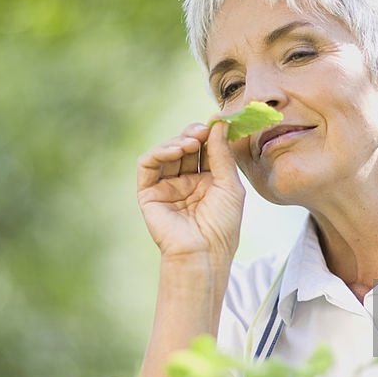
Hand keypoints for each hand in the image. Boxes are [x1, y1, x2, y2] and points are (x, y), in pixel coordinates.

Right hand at [137, 119, 244, 260]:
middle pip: (185, 146)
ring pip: (166, 152)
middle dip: (193, 135)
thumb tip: (219, 123)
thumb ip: (222, 154)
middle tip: (202, 131)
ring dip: (178, 141)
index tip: (217, 124)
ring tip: (191, 143)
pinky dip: (159, 152)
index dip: (209, 135)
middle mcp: (186, 182)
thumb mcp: (230, 185)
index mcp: (208, 181)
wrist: (203, 253)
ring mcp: (167, 186)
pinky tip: (175, 151)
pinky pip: (147, 165)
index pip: (205, 149)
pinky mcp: (149, 193)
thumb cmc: (222, 226)